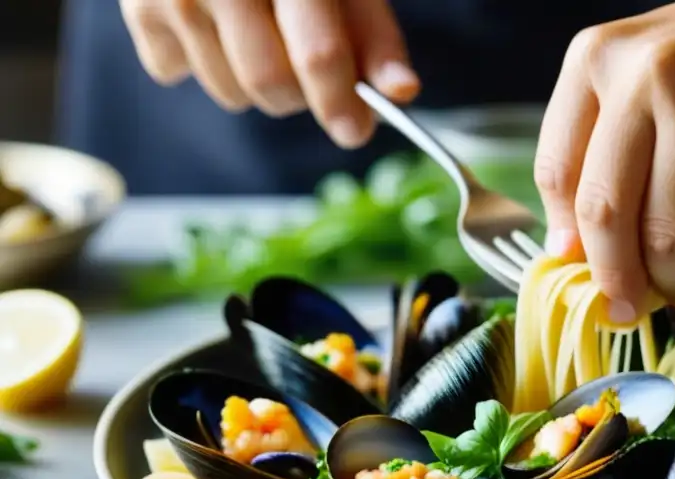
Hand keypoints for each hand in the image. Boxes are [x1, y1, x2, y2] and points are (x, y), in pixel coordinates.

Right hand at [120, 0, 418, 146]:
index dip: (339, 102)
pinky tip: (209, 18)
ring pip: (228, 92)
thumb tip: (399, 91)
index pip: (318, 53)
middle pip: (270, 85)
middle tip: (304, 67)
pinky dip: (200, 61)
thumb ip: (372, 30)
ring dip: (252, 83)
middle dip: (299, 95)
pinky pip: (176, 73)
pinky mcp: (136, 6)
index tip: (354, 131)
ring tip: (255, 29)